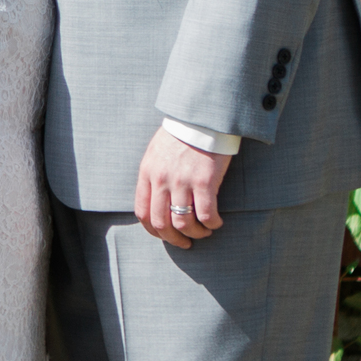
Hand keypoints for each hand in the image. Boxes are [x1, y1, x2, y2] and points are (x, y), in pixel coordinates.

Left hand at [134, 126, 232, 247]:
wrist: (201, 118)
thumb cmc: (180, 135)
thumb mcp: (156, 153)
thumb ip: (153, 176)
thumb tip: (156, 201)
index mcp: (147, 173)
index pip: (143, 212)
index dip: (153, 230)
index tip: (165, 235)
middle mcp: (161, 179)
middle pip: (161, 223)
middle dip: (174, 238)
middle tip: (185, 242)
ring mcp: (182, 181)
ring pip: (183, 223)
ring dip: (195, 234)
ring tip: (204, 232)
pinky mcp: (204, 181)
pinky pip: (206, 214)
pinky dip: (212, 224)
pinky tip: (217, 222)